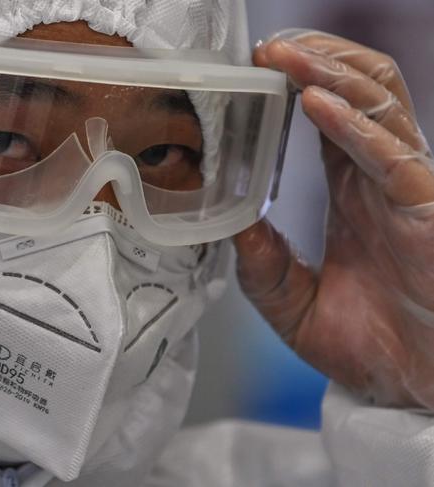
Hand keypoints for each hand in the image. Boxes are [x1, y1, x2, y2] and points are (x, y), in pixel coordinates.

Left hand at [234, 31, 433, 408]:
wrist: (414, 392)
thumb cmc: (369, 347)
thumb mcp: (293, 304)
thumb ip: (263, 265)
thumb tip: (229, 224)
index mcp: (353, 193)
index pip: (328, 117)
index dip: (297, 85)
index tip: (254, 69)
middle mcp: (381, 181)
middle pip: (360, 92)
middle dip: (317, 59)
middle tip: (268, 48)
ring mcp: (409, 191)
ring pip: (380, 106)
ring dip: (332, 73)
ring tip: (284, 55)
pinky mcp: (430, 210)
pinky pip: (394, 155)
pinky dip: (353, 126)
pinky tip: (314, 104)